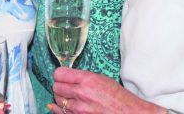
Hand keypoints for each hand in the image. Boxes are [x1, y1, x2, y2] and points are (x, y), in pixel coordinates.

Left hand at [47, 68, 161, 113]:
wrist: (127, 113)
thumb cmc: (117, 96)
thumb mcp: (101, 79)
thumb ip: (82, 77)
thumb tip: (66, 77)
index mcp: (87, 79)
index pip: (59, 74)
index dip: (59, 75)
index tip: (61, 76)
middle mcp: (81, 93)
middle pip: (56, 87)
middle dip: (59, 86)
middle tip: (65, 87)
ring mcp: (78, 109)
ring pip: (57, 100)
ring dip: (61, 98)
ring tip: (70, 97)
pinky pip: (60, 112)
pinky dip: (59, 109)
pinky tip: (61, 106)